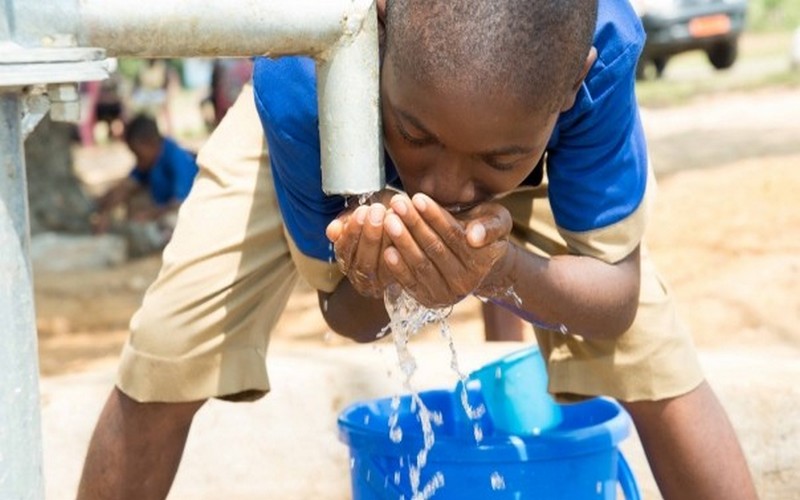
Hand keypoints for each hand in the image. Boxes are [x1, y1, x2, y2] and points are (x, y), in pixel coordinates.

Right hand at [326, 190, 397, 297]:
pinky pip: (404, 269)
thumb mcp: (358, 221)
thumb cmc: (377, 223)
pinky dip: (405, 248)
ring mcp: (383, 284)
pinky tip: (408, 228)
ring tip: (393, 216)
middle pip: (364, 263)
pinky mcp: (403, 282)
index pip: (345, 251)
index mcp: (347, 263)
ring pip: (383, 268)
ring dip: (388, 240)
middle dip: (370, 235)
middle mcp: (362, 280)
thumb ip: (344, 224)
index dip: (352, 232)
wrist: (399, 229)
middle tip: (378, 212)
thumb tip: (332, 231)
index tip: (361, 211)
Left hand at [382, 193, 512, 307]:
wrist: (475, 258)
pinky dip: (398, 268)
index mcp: (483, 261)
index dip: (435, 217)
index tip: (418, 199)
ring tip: (389, 220)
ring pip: (421, 265)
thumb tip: (474, 237)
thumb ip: (491, 226)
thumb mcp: (497, 221)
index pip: (454, 236)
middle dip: (414, 225)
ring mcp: (446, 294)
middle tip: (397, 204)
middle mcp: (466, 282)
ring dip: (403, 242)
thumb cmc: (483, 229)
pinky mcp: (428, 300)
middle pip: (435, 249)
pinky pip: (412, 283)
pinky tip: (387, 250)